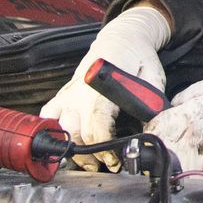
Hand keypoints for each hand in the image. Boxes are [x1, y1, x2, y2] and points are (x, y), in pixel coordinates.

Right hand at [40, 3, 170, 170]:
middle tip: (107, 165)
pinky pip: (49, 115)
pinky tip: (66, 143)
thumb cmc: (138, 56)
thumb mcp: (153, 77)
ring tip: (90, 162)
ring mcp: (69, 92)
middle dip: (90, 156)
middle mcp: (80, 91)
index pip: (95, 126)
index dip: (103, 148)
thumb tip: (149, 130)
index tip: (115, 160)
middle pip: (76, 133)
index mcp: (102, 87)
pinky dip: (53, 130)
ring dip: (73, 149)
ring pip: (61, 128)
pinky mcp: (64, 93)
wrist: (122, 36)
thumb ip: (151, 103)